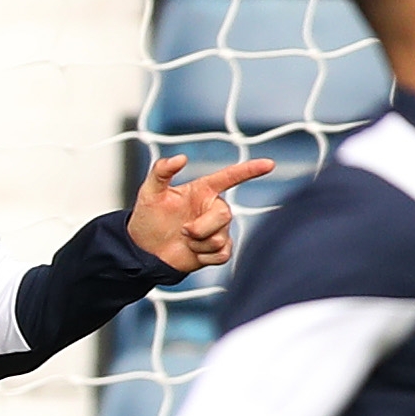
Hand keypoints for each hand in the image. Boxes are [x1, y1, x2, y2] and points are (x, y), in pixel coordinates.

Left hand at [124, 153, 273, 272]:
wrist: (145, 251)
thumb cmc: (148, 219)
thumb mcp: (149, 192)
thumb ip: (161, 171)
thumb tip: (180, 158)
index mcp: (203, 190)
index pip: (230, 177)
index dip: (249, 170)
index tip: (269, 164)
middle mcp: (214, 208)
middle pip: (225, 215)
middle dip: (201, 227)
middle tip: (182, 231)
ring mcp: (218, 229)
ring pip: (220, 238)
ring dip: (198, 244)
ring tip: (184, 241)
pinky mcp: (218, 249)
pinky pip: (222, 254)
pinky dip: (204, 257)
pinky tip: (192, 253)